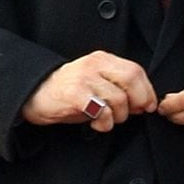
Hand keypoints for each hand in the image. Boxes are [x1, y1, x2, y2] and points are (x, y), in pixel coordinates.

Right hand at [22, 51, 156, 130]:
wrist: (34, 95)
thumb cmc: (68, 94)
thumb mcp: (95, 83)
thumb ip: (117, 87)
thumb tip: (143, 103)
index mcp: (102, 59)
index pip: (135, 70)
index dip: (147, 91)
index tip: (148, 107)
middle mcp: (95, 64)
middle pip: (131, 80)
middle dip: (138, 102)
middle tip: (131, 115)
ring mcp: (85, 78)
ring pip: (118, 99)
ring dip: (119, 117)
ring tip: (107, 120)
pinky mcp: (75, 95)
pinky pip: (102, 111)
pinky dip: (105, 123)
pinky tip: (97, 124)